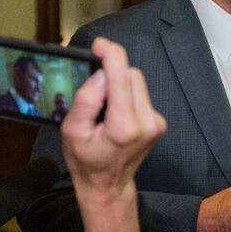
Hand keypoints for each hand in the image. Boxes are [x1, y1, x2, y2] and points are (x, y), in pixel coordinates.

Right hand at [61, 37, 165, 200]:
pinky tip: (116, 114)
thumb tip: (100, 75)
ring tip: (105, 109)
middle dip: (112, 75)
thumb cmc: (86, 160)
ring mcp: (156, 123)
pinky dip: (127, 97)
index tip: (99, 45)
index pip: (122, 78)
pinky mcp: (158, 122)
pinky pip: (141, 95)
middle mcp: (146, 123)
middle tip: (94, 95)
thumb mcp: (72, 131)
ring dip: (120, 86)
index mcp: (124, 126)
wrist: (107, 186)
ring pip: (138, 82)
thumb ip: (86, 100)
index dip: (111, 55)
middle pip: (131, 75)